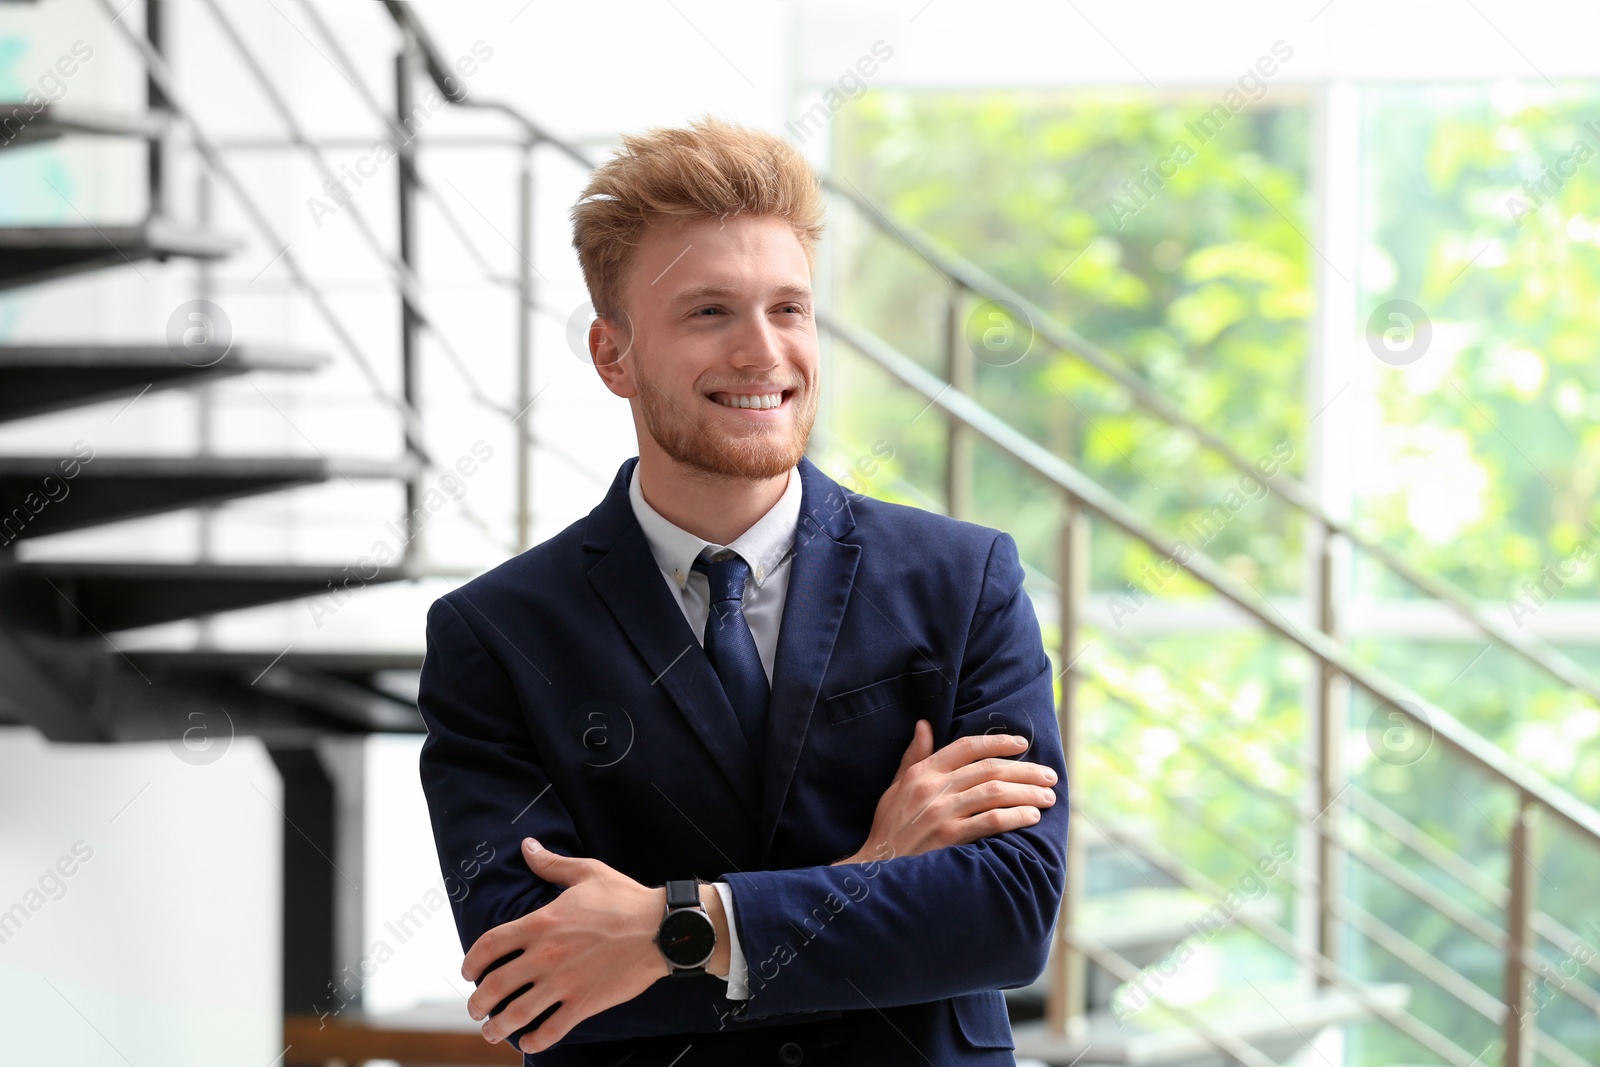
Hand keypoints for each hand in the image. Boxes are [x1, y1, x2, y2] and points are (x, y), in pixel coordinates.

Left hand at [461, 838, 665, 1054]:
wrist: (661, 928)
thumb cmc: (625, 898)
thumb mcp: (586, 872)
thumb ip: (551, 864)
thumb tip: (527, 846)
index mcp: (540, 923)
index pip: (489, 945)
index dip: (471, 962)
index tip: (469, 972)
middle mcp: (545, 956)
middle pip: (494, 986)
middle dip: (477, 1002)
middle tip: (476, 1008)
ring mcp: (563, 983)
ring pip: (516, 1015)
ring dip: (496, 1028)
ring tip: (491, 1031)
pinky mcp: (584, 1003)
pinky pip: (550, 1031)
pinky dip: (534, 1041)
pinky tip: (529, 1042)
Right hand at [834, 720, 1057, 864]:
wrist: (876, 866)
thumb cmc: (889, 828)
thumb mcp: (896, 787)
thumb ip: (913, 756)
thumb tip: (924, 725)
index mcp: (922, 772)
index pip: (966, 747)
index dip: (998, 742)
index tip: (1022, 744)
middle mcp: (933, 788)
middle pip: (989, 769)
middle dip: (1025, 770)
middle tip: (1049, 776)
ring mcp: (942, 812)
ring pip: (995, 793)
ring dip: (1027, 793)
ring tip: (1048, 797)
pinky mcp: (949, 837)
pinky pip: (990, 821)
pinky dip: (1015, 816)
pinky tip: (1032, 817)